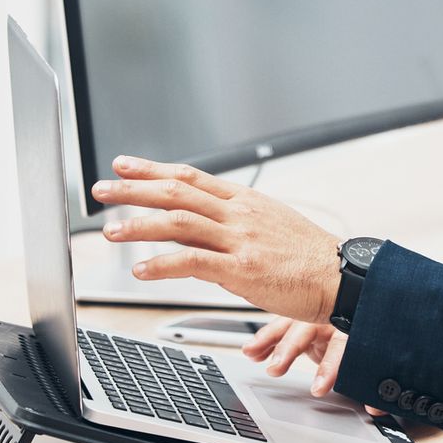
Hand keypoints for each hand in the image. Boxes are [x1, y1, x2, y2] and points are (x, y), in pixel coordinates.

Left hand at [91, 156, 340, 323]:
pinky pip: (192, 261)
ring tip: (111, 231)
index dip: (153, 169)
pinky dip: (162, 263)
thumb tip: (211, 226)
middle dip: (133, 189)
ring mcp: (239, 239)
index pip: (190, 176)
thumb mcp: (273, 225)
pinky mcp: (241, 268)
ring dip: (139, 225)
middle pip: (176, 192)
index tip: (125, 165)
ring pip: (178, 222)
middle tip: (101, 190)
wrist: (341, 276)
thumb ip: (239, 222)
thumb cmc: (310, 257)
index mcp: (245, 201)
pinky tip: (141, 269)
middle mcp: (238, 214)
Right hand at [242, 317, 381, 410]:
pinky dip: (266, 340)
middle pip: (307, 331)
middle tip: (275, 369)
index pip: (341, 348)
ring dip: (270, 340)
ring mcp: (315, 319)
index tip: (318, 389)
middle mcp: (332, 320)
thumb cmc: (366, 342)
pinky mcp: (302, 323)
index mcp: (353, 329)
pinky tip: (252, 351)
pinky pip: (281, 329)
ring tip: (252, 353)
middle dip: (289, 349)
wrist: (365, 314)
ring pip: (290, 326)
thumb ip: (370, 387)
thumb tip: (376, 407)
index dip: (329, 368)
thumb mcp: (369, 365)